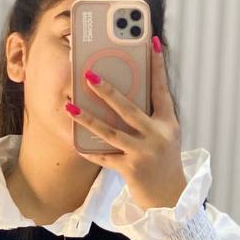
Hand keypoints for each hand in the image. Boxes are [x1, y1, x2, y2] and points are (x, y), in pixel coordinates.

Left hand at [67, 35, 188, 208]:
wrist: (169, 197)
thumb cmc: (163, 160)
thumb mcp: (165, 134)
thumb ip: (151, 114)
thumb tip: (124, 91)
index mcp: (167, 123)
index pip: (161, 89)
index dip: (157, 65)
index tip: (151, 41)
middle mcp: (157, 136)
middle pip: (129, 110)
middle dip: (108, 92)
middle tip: (89, 75)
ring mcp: (143, 154)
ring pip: (111, 133)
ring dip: (88, 119)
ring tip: (70, 106)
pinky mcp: (130, 170)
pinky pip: (105, 157)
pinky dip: (89, 150)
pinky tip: (73, 141)